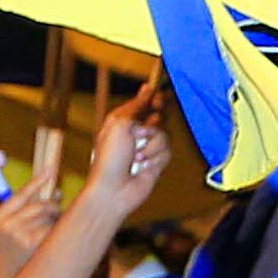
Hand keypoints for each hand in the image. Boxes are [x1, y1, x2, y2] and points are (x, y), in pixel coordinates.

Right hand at [0, 180, 59, 277]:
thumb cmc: (12, 251)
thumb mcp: (8, 229)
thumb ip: (24, 210)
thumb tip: (56, 193)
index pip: (21, 194)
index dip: (38, 181)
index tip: (51, 169)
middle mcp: (7, 225)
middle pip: (41, 205)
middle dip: (53, 206)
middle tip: (57, 209)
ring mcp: (20, 235)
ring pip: (50, 217)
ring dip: (56, 221)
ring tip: (49, 230)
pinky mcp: (33, 245)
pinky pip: (54, 230)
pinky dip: (57, 232)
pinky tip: (51, 240)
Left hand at [83, 96, 171, 221]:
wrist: (114, 189)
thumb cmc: (110, 158)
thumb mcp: (120, 124)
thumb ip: (136, 105)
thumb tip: (148, 87)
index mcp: (123, 119)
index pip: (145, 102)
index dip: (154, 99)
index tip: (158, 100)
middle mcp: (136, 132)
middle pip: (159, 116)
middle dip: (152, 126)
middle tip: (142, 134)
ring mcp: (147, 146)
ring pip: (165, 135)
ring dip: (151, 146)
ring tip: (137, 158)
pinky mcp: (157, 160)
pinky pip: (167, 151)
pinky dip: (155, 158)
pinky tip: (143, 166)